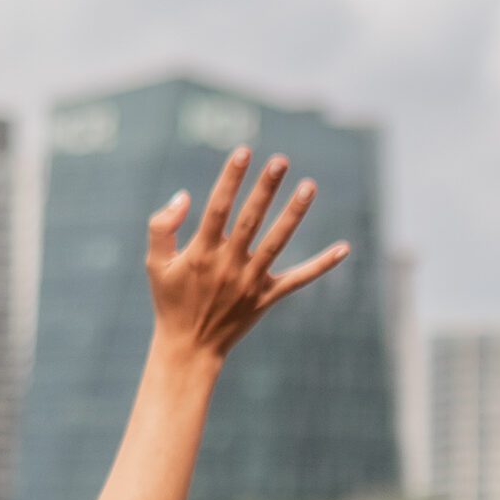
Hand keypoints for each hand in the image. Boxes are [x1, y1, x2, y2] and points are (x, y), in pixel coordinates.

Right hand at [145, 147, 347, 364]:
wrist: (189, 348)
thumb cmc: (171, 300)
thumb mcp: (155, 264)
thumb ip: (161, 226)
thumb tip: (184, 195)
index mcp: (201, 252)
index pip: (217, 207)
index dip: (230, 178)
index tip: (243, 151)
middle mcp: (228, 265)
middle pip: (251, 220)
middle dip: (265, 189)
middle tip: (281, 161)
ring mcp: (250, 282)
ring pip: (276, 243)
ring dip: (294, 214)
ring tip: (309, 186)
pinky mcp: (266, 298)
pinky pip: (298, 280)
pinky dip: (321, 265)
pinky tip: (344, 248)